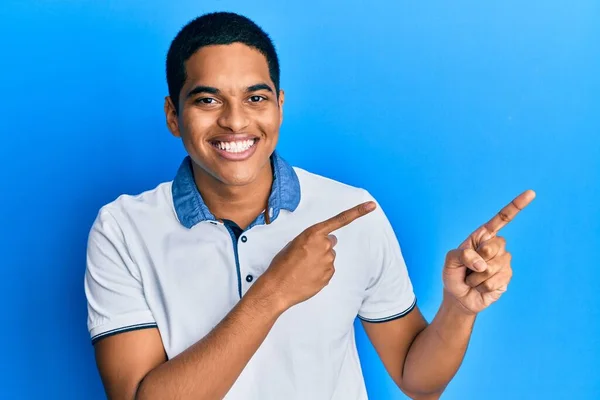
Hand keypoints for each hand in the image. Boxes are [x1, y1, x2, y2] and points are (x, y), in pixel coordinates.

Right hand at [262, 201, 375, 309]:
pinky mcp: (329, 275)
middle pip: (330, 242)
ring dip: (320, 260)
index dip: (357, 212)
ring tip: (304, 268)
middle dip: (322, 246)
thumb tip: (324, 244)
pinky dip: (320, 272)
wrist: (278, 287)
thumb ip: (312, 240)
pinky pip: (328, 270)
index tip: (372, 206)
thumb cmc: (282, 264)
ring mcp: (328, 261)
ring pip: (329, 257)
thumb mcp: (294, 244)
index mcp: (313, 233)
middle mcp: (324, 245)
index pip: (340, 220)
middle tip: (306, 256)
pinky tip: (308, 276)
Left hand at [442, 190, 535, 313]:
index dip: (516, 206)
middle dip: (477, 259)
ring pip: (493, 267)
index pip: (502, 219)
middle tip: (469, 268)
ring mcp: (504, 261)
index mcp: (482, 236)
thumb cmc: (454, 274)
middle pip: (493, 247)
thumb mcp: (450, 260)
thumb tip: (482, 264)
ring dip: (477, 277)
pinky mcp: (507, 277)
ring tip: (473, 279)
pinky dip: (483, 286)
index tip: (531, 193)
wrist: (459, 296)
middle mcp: (496, 246)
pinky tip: (480, 287)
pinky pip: (496, 281)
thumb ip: (462, 256)